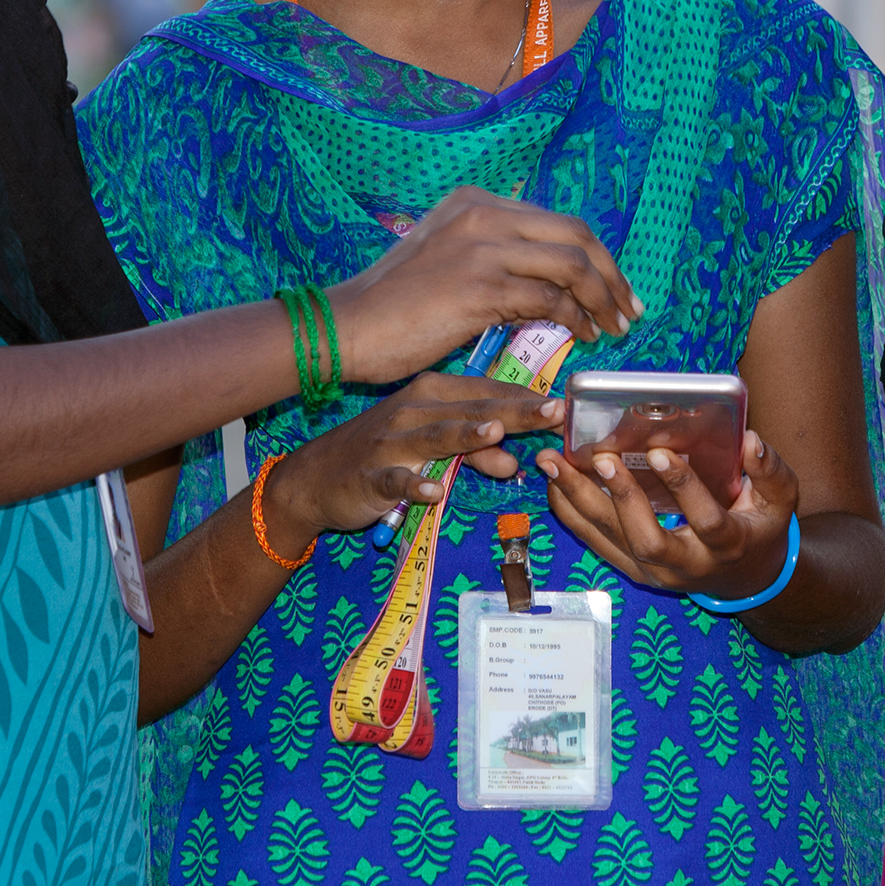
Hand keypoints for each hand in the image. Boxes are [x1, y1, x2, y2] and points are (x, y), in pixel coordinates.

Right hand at [267, 374, 562, 537]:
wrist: (315, 477)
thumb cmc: (383, 454)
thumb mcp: (434, 450)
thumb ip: (476, 451)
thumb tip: (515, 460)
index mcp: (435, 395)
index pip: (490, 393)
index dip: (529, 399)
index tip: (569, 405)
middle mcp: (416, 409)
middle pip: (473, 409)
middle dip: (515, 410)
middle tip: (553, 411)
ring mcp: (392, 441)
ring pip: (436, 435)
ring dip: (467, 434)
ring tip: (498, 433)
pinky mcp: (371, 474)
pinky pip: (396, 480)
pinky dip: (415, 486)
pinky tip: (434, 492)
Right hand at [325, 188, 640, 385]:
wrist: (346, 325)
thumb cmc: (390, 304)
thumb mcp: (443, 256)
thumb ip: (488, 253)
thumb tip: (541, 279)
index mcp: (475, 202)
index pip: (555, 220)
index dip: (594, 254)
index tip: (612, 285)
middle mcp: (483, 215)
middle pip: (576, 234)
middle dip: (612, 274)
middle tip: (629, 307)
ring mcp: (483, 248)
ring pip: (571, 265)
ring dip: (602, 299)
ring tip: (613, 327)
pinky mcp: (481, 287)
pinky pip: (549, 299)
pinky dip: (574, 319)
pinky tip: (581, 336)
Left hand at [539, 429, 800, 601]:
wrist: (745, 577)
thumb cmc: (761, 527)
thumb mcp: (780, 499)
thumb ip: (769, 470)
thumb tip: (750, 440)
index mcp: (727, 544)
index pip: (705, 520)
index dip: (682, 487)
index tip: (658, 451)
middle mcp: (688, 566)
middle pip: (648, 540)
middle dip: (621, 498)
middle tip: (599, 458)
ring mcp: (656, 573)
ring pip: (612, 542)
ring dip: (580, 502)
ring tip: (555, 463)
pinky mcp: (633, 570)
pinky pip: (596, 544)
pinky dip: (571, 514)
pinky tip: (553, 484)